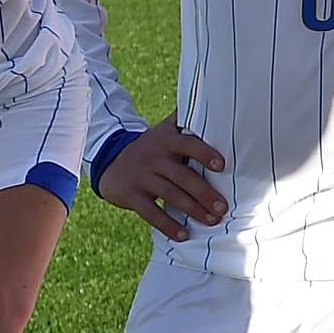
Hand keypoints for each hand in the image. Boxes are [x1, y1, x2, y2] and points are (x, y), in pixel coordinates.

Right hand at [97, 119, 228, 240]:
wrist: (110, 161)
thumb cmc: (152, 147)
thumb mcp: (165, 130)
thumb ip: (185, 119)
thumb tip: (215, 97)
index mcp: (167, 140)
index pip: (188, 144)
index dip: (205, 153)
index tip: (222, 165)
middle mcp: (154, 157)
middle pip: (182, 176)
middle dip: (204, 193)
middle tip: (223, 207)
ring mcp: (142, 177)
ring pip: (170, 195)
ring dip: (192, 210)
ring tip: (212, 221)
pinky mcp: (131, 195)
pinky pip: (151, 213)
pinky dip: (168, 225)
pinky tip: (184, 235)